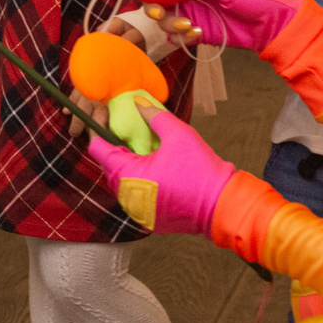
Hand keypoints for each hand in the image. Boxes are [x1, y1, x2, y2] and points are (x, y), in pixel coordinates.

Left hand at [84, 96, 237, 234]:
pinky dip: (140, 181)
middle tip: (125, 128)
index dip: (99, 129)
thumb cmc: (201, 170)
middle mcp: (127, 198)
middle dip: (115, 146)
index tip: (106, 116)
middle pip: (110, 165)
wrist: (223, 206)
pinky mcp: (149, 219)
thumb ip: (153, 116)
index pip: (99, 149)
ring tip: (142, 147)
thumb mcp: (178, 134)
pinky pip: (136, 196)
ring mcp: (137, 211)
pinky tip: (154, 168)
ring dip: (128, 164)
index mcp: (129, 176)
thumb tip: (138, 103)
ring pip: (122, 182)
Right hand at [161, 0, 310, 50]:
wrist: (276, 26)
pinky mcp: (198, 32)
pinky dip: (180, 36)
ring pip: (165, 18)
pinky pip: (178, 35)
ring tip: (187, 25)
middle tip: (159, 13)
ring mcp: (193, 12)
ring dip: (169, 22)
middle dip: (154, 6)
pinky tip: (196, 33)